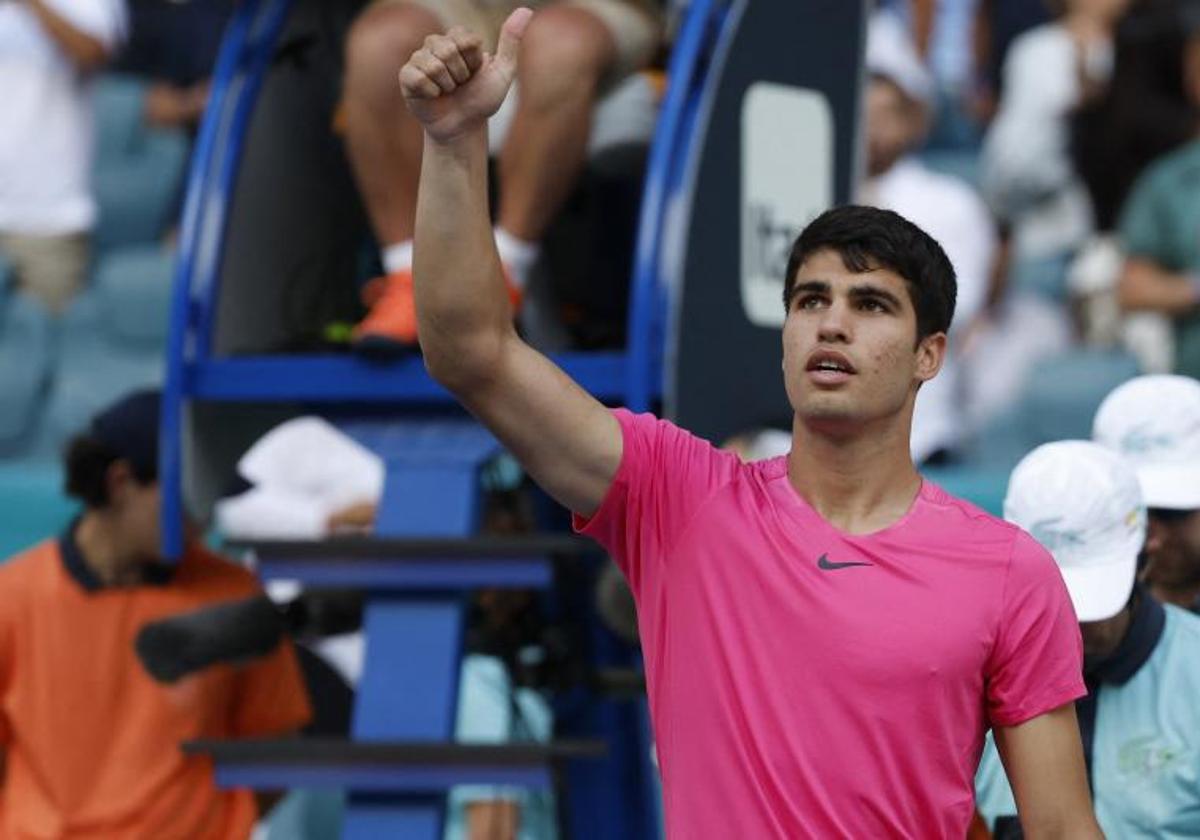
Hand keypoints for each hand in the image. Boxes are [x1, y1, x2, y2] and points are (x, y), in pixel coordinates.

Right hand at [399, 7, 531, 142]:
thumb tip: (526, 11)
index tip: (474, 73)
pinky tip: (433, 96)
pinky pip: (416, 77)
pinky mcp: (407, 77)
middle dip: (460, 73)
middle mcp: (436, 45)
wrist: (464, 127)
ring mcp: (419, 59)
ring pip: (432, 63)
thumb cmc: (482, 100)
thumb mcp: (503, 72)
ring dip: (446, 84)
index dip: (473, 60)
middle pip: (447, 48)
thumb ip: (511, 41)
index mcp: (457, 39)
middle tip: (460, 85)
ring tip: (448, 91)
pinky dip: (430, 91)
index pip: (464, 38)